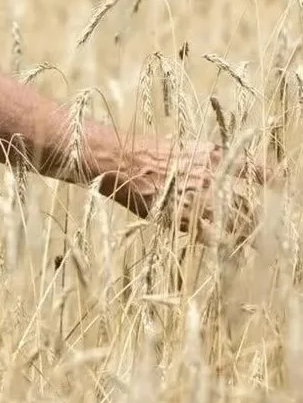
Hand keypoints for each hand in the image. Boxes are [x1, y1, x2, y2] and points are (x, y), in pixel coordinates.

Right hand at [95, 132, 263, 242]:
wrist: (118, 159)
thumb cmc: (144, 150)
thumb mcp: (180, 146)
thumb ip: (202, 160)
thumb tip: (216, 170)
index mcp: (212, 155)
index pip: (252, 168)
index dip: (272, 177)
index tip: (284, 183)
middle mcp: (211, 176)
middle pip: (248, 204)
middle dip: (262, 221)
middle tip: (272, 233)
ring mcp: (198, 198)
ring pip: (234, 224)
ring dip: (248, 237)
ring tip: (260, 250)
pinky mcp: (183, 216)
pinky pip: (212, 237)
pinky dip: (224, 246)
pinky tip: (233, 256)